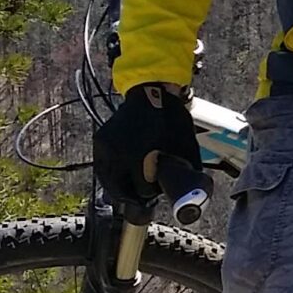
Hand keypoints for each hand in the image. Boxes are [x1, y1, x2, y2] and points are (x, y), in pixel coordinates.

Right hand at [94, 82, 197, 206]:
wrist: (150, 92)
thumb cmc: (170, 118)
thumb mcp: (185, 144)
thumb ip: (187, 168)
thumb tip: (193, 188)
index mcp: (138, 155)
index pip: (141, 189)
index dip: (151, 194)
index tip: (156, 191)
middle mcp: (117, 153)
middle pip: (119, 190)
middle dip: (131, 197)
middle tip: (141, 200)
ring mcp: (105, 147)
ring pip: (107, 180)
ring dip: (118, 189)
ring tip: (130, 192)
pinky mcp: (99, 141)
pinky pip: (101, 167)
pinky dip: (109, 175)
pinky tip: (120, 177)